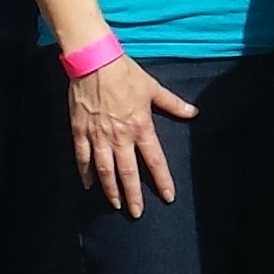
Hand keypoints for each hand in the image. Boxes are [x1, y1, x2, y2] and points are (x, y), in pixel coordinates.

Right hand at [68, 54, 194, 215]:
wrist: (94, 61)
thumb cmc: (125, 73)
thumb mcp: (152, 87)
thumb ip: (173, 103)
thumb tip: (193, 112)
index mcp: (140, 126)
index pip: (154, 160)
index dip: (162, 180)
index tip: (167, 197)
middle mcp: (120, 136)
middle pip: (128, 172)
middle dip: (133, 195)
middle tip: (136, 213)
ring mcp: (98, 135)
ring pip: (105, 170)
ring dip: (110, 189)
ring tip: (115, 204)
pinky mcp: (80, 131)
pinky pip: (83, 157)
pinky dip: (85, 173)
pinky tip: (88, 185)